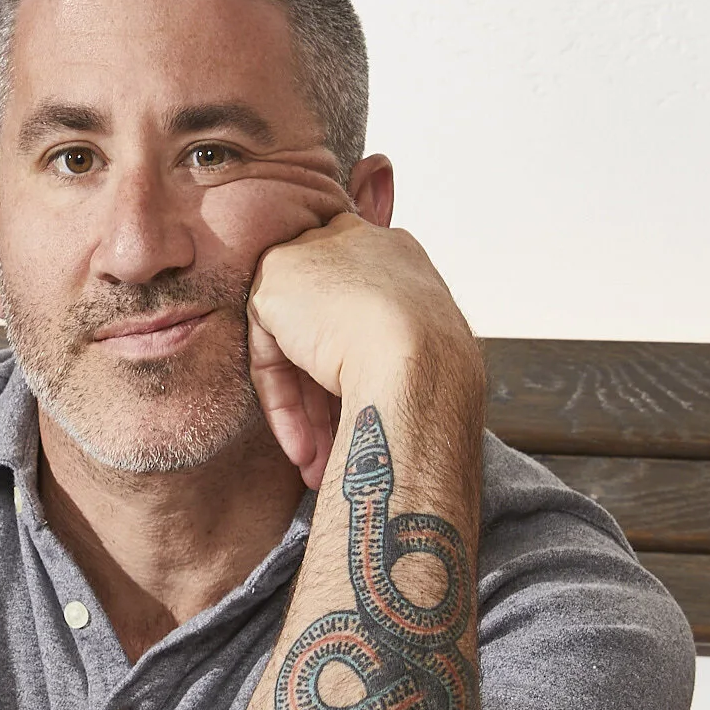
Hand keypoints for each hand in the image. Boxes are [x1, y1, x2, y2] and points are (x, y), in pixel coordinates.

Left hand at [248, 213, 480, 486]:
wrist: (420, 360)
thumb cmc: (438, 369)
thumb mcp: (424, 347)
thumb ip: (387, 347)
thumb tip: (361, 389)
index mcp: (396, 254)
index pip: (359, 306)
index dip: (356, 363)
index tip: (361, 409)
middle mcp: (355, 245)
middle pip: (325, 329)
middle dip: (327, 398)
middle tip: (335, 447)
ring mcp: (312, 257)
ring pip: (298, 348)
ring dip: (308, 414)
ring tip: (318, 464)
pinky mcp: (276, 283)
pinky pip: (271, 355)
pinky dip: (285, 406)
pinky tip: (303, 449)